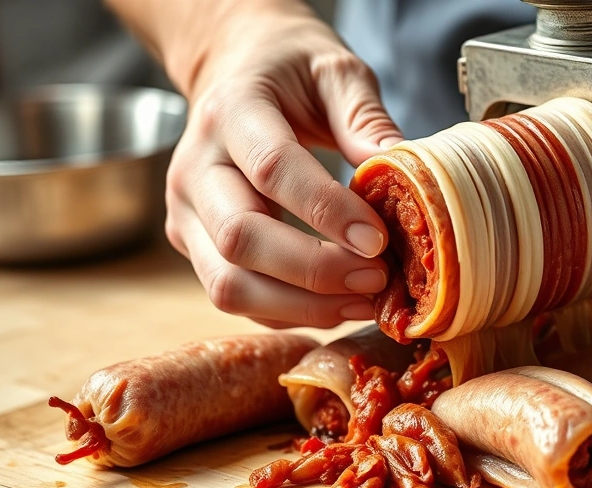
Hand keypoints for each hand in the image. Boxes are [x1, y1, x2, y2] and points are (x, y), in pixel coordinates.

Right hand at [164, 1, 401, 327]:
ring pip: (229, 284)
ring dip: (303, 306)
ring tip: (366, 300)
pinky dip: (291, 313)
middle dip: (317, 271)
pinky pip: (237, 297)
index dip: (327, 211)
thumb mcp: (336, 71)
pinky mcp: (193, 245)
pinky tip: (340, 305)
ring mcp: (186, 213)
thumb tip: (405, 172)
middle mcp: (193, 167)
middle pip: (241, 238)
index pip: (271, 169)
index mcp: (230, 111)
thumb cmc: (291, 72)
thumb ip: (366, 117)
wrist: (235, 71)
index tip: (379, 239)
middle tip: (378, 277)